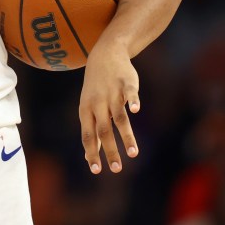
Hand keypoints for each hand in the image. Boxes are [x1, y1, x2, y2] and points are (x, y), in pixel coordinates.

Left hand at [78, 38, 139, 174]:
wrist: (104, 54)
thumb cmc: (96, 87)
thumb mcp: (89, 108)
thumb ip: (91, 132)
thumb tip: (87, 157)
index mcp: (86, 110)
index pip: (87, 135)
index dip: (92, 152)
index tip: (97, 170)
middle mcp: (98, 103)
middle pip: (103, 130)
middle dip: (110, 150)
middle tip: (116, 169)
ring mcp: (112, 92)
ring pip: (119, 117)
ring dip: (126, 136)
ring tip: (133, 154)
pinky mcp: (126, 83)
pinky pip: (130, 94)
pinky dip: (133, 101)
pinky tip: (137, 111)